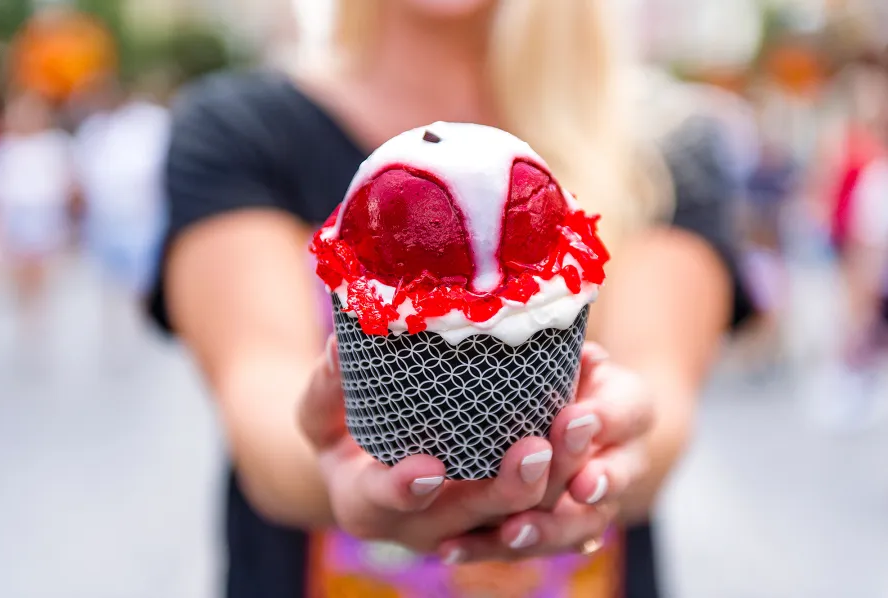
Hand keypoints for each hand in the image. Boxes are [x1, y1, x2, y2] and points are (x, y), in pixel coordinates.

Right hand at [299, 336, 562, 553]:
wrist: (364, 469)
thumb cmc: (340, 432)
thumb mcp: (319, 410)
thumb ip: (327, 383)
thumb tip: (339, 342)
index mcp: (363, 503)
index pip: (379, 500)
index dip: (401, 489)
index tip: (429, 468)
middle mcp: (416, 529)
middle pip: (464, 518)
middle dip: (503, 489)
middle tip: (535, 447)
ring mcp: (459, 532)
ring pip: (513, 523)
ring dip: (550, 490)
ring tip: (577, 435)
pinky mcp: (493, 523)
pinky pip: (536, 523)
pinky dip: (565, 505)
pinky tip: (596, 476)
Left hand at [435, 346, 654, 562]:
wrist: (584, 421)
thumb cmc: (569, 375)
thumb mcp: (575, 355)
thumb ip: (571, 352)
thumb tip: (577, 349)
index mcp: (629, 409)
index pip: (627, 411)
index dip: (606, 419)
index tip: (576, 417)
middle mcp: (621, 461)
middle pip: (611, 478)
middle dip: (586, 477)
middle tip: (568, 480)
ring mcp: (592, 503)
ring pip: (577, 526)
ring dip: (546, 530)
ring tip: (514, 530)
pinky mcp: (553, 529)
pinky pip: (529, 546)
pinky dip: (489, 548)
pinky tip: (452, 548)